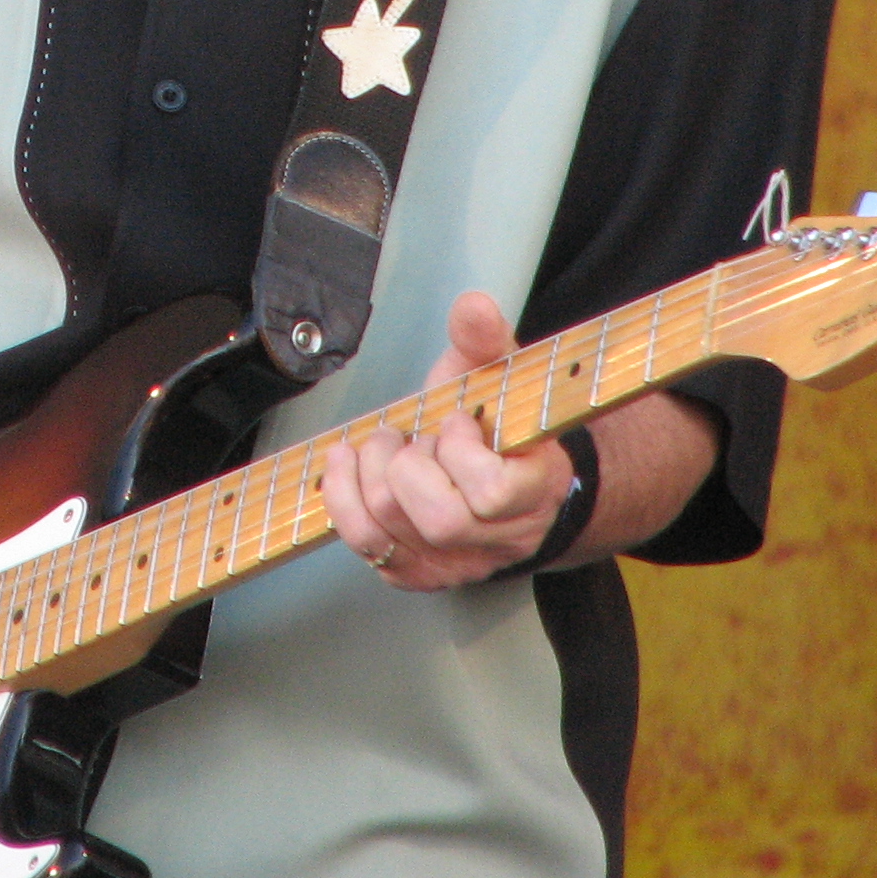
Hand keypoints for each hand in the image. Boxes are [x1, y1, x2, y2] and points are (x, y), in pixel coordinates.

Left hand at [319, 288, 578, 590]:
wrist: (503, 475)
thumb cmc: (497, 424)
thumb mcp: (496, 375)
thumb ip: (485, 341)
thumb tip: (472, 306)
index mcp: (533, 491)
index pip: (492, 491)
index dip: (461, 450)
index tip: (457, 421)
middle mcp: (498, 539)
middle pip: (439, 518)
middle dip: (409, 463)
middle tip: (411, 435)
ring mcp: (456, 562)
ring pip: (392, 527)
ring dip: (373, 473)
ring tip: (387, 446)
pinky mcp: (416, 571)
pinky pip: (365, 544)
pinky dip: (343, 498)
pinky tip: (349, 466)